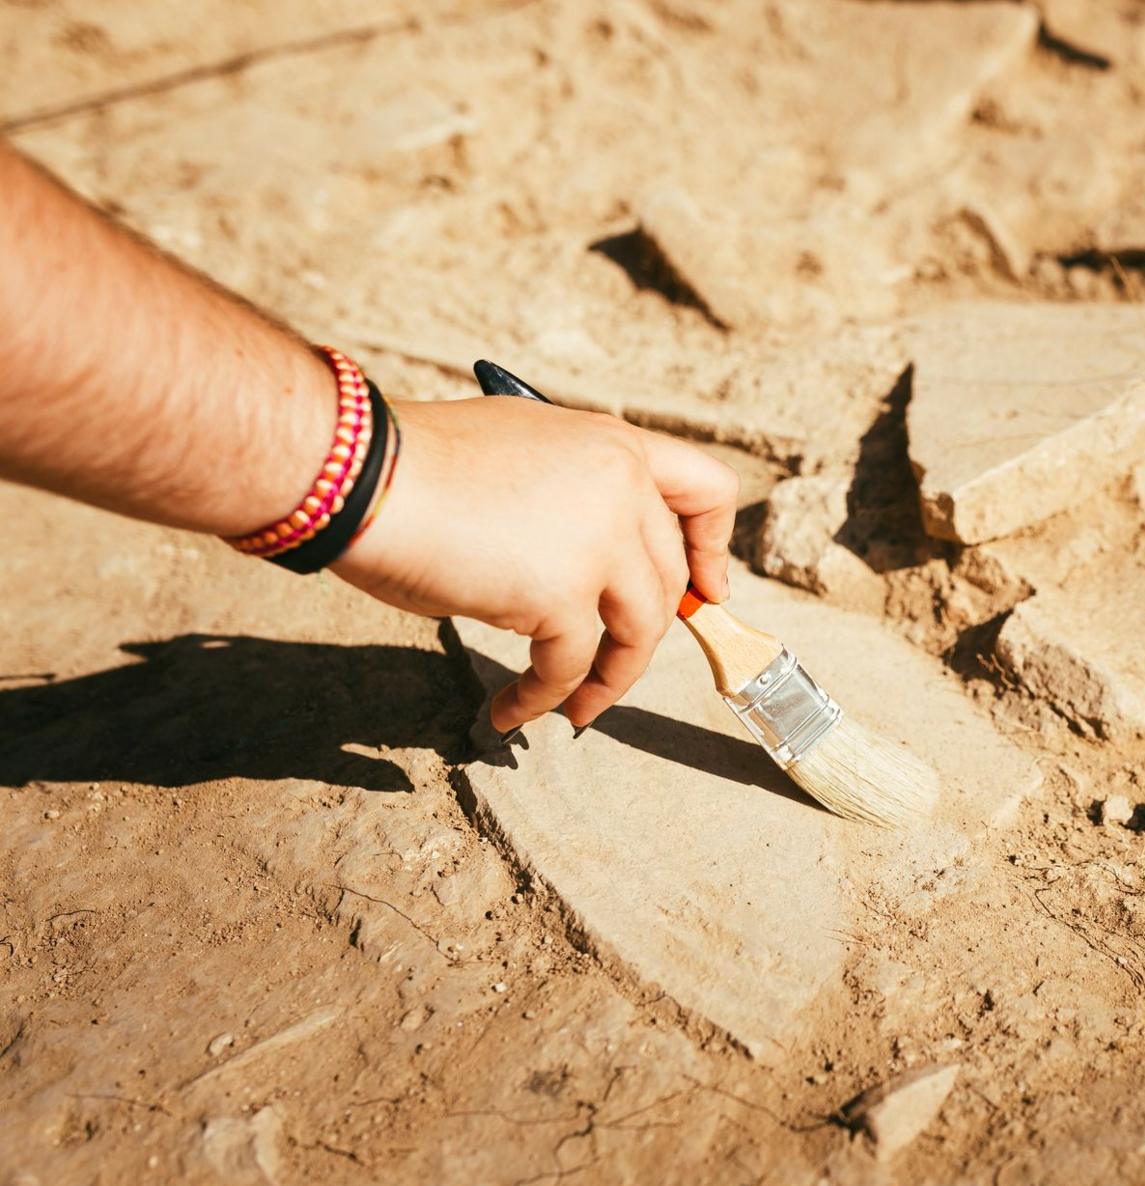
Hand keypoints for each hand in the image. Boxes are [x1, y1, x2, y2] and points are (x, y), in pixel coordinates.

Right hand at [333, 396, 738, 730]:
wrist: (358, 474)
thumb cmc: (414, 466)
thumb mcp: (521, 453)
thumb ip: (570, 491)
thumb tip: (582, 550)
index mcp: (613, 444)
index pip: (706, 489)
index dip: (714, 548)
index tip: (705, 591)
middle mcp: (621, 486)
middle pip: (669, 578)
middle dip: (646, 633)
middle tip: (612, 664)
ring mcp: (598, 541)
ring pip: (639, 631)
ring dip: (608, 680)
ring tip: (576, 707)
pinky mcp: (562, 594)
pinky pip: (571, 665)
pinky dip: (546, 698)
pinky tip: (513, 710)